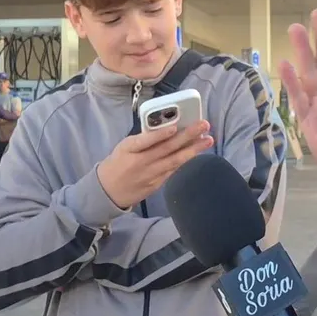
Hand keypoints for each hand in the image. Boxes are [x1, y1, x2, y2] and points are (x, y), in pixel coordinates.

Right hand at [97, 120, 212, 208]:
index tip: (175, 127)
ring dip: (193, 149)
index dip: (160, 135)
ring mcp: (150, 175)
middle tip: (204, 125)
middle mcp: (141, 162)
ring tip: (208, 140)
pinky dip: (186, 160)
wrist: (108, 190)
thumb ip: (143, 139)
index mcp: (129, 149)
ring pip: (175, 161)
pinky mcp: (157, 184)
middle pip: (167, 148)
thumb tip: (167, 128)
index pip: (145, 141)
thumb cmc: (118, 162)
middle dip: (188, 136)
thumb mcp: (124, 147)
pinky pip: (173, 170)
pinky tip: (197, 152)